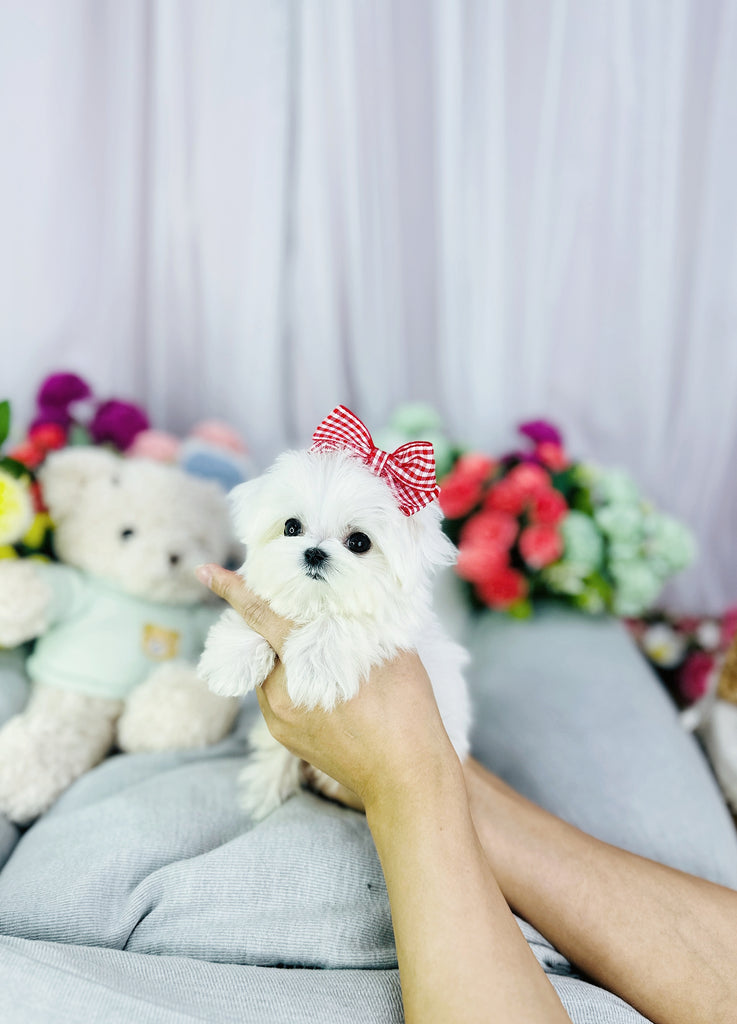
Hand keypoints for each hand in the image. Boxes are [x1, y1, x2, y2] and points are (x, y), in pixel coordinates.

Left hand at [195, 564, 460, 811]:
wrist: (405, 777)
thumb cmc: (406, 709)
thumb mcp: (388, 650)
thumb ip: (356, 622)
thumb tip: (342, 600)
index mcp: (304, 661)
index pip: (259, 615)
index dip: (233, 590)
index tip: (205, 571)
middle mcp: (280, 691)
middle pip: (260, 642)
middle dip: (268, 622)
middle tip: (286, 603)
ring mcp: (279, 718)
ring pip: (268, 670)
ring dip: (281, 654)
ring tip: (314, 648)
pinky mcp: (284, 737)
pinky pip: (276, 696)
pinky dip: (290, 680)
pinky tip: (320, 681)